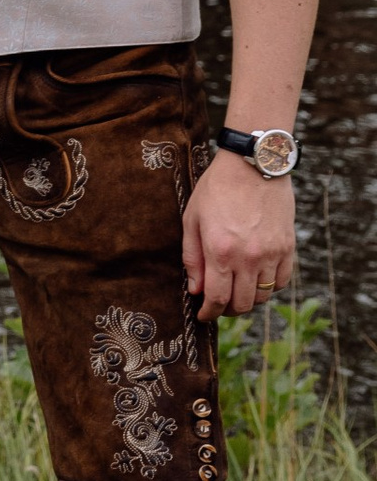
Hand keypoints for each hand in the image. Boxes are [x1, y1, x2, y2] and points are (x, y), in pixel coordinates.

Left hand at [184, 149, 297, 315]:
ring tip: (237, 291)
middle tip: (218, 304)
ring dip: (248, 300)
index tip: (203, 315)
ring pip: (263, 296)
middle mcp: (248, 257)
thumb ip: (192, 258)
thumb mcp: (192, 219)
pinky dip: (269, 287)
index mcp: (220, 251)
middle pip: (241, 303)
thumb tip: (195, 290)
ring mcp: (272, 253)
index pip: (216, 298)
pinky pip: (281, 281)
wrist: (254, 164)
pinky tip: (257, 279)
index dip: (208, 313)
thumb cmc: (217, 188)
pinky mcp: (288, 247)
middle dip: (227, 310)